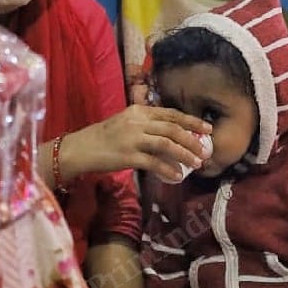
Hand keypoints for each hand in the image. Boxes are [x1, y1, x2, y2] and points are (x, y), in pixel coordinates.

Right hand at [63, 105, 212, 181]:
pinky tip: (177, 175)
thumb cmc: (105, 138)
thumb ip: (146, 125)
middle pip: (172, 128)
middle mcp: (137, 122)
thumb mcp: (126, 123)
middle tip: (205, 150)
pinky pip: (153, 162)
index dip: (191, 121)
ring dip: (185, 154)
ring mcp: (132, 139)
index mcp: (138, 112)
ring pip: (166, 144)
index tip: (207, 128)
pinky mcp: (127, 156)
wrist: (80, 149)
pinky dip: (167, 169)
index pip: (170, 114)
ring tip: (197, 163)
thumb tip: (172, 135)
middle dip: (192, 139)